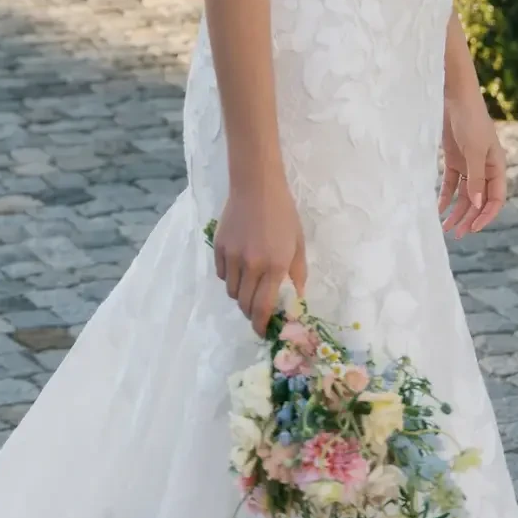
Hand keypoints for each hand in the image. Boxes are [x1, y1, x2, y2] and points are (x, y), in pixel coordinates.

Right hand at [214, 180, 307, 332]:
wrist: (256, 187)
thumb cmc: (283, 214)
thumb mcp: (298, 243)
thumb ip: (297, 273)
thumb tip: (297, 298)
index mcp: (274, 266)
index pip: (263, 307)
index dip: (261, 324)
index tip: (262, 331)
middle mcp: (251, 266)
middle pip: (244, 303)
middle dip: (250, 313)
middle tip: (257, 312)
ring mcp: (232, 257)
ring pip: (230, 291)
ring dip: (240, 295)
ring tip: (248, 286)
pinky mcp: (219, 248)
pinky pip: (221, 274)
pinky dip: (229, 277)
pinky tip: (238, 267)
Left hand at [439, 94, 506, 236]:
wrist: (454, 97)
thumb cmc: (471, 120)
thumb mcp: (475, 150)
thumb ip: (476, 179)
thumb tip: (478, 204)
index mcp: (497, 167)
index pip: (496, 199)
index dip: (486, 216)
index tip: (472, 229)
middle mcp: (485, 169)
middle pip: (478, 200)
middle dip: (468, 217)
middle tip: (455, 234)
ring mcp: (469, 165)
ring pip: (464, 195)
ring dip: (456, 211)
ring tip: (445, 227)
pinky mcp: (454, 160)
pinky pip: (451, 184)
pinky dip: (445, 197)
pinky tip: (437, 210)